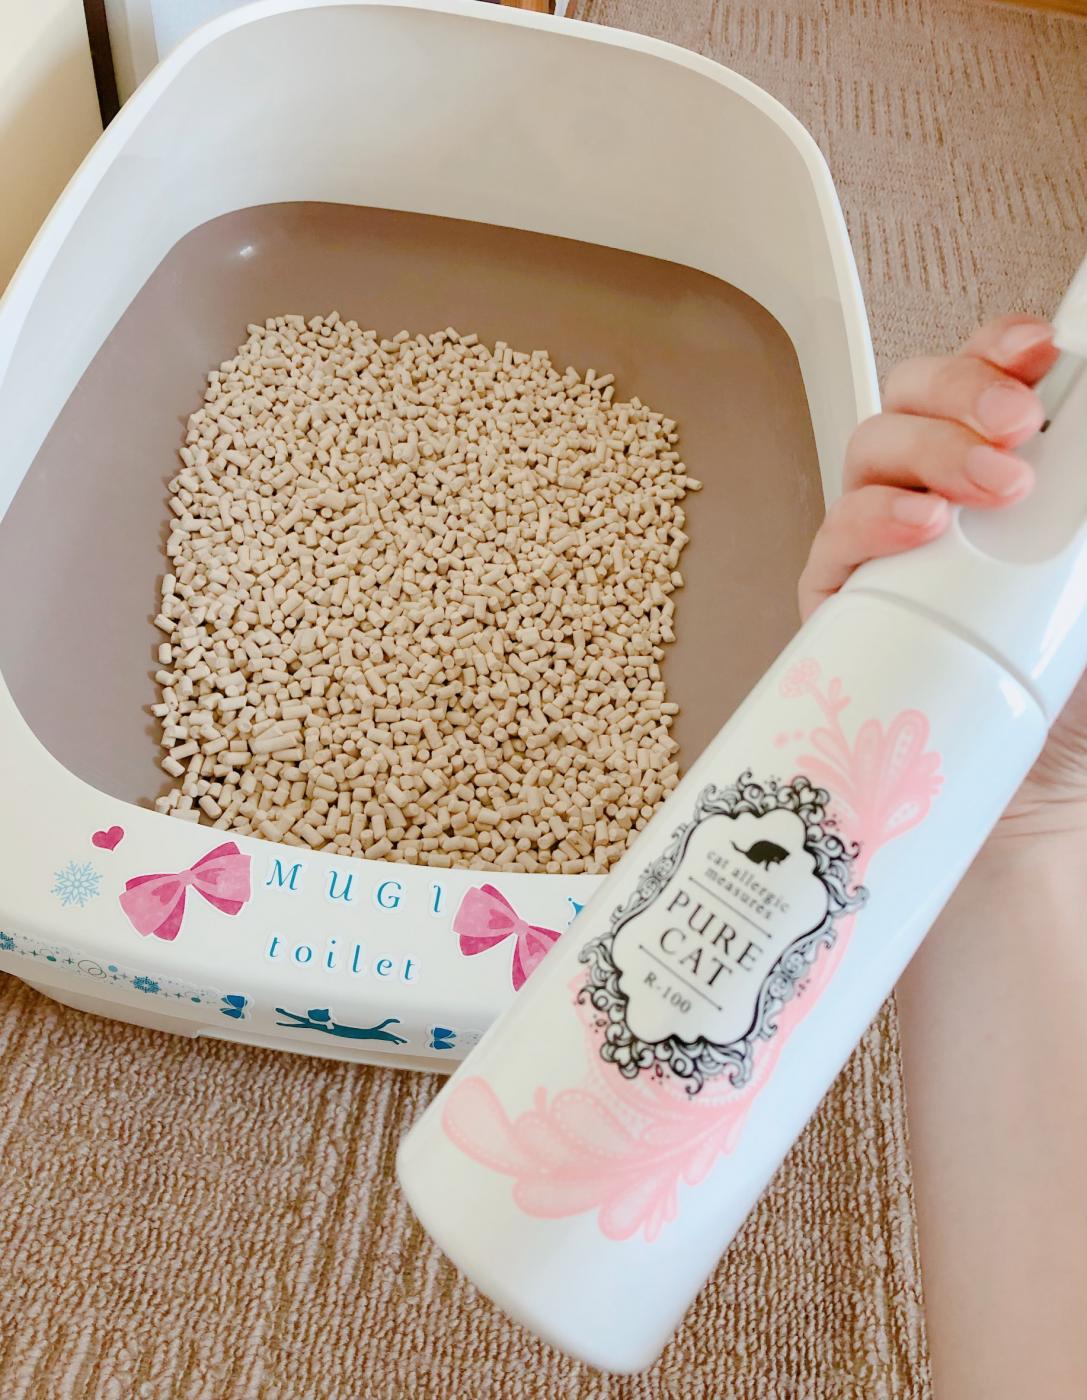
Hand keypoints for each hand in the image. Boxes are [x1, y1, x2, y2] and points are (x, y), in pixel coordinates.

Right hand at [798, 315, 1086, 835]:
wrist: (1033, 798)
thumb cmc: (1077, 695)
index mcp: (998, 480)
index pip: (983, 385)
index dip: (999, 349)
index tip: (1044, 349)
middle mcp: (934, 500)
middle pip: (914, 398)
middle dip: (964, 391)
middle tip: (1020, 426)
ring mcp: (879, 548)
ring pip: (871, 450)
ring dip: (931, 449)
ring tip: (992, 489)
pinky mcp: (836, 605)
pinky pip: (834, 540)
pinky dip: (873, 519)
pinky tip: (922, 529)